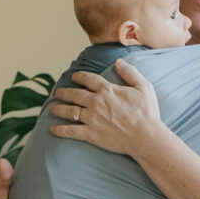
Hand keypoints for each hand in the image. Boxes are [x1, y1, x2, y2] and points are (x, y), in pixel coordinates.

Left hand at [48, 61, 164, 156]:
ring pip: (70, 111)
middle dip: (64, 92)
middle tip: (57, 93)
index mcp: (107, 90)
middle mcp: (96, 102)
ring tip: (53, 108)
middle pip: (74, 94)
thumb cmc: (147, 112)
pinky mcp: (91, 134)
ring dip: (59, 109)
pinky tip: (53, 130)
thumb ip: (130, 72)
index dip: (79, 77)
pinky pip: (71, 131)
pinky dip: (61, 130)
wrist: (145, 136)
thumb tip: (118, 62)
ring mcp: (92, 118)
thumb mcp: (143, 87)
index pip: (88, 79)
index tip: (74, 76)